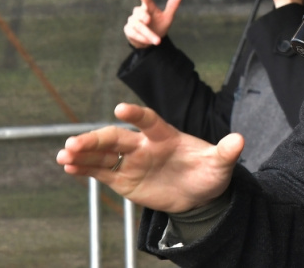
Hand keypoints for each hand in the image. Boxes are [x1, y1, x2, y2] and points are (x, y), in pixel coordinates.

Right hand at [56, 103, 243, 212]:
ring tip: (63, 155)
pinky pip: (101, 172)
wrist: (200, 195)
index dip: (135, 113)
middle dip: (95, 138)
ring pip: (103, 154)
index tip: (120, 108)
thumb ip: (226, 152)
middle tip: (73, 142)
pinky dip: (85, 169)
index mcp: (165, 135)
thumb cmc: (209, 172)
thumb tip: (239, 140)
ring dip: (83, 153)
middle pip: (116, 137)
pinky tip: (68, 167)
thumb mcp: (221, 164)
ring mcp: (132, 161)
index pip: (148, 120)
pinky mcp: (124, 179)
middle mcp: (144, 145)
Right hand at [123, 0, 182, 47]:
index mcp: (148, 7)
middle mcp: (139, 12)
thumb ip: (172, 6)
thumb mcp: (167, 18)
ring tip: (157, 41)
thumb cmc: (159, 26)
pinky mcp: (128, 29)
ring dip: (148, 34)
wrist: (151, 42)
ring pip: (138, 25)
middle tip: (148, 20)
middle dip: (144, 16)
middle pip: (140, 12)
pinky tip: (148, 42)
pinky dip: (142, 38)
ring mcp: (132, 21)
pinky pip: (133, 33)